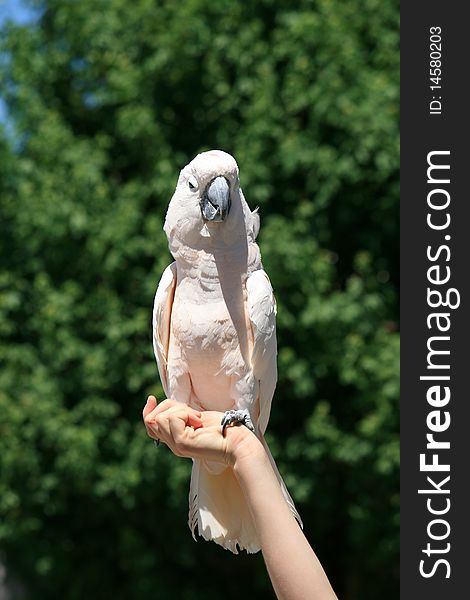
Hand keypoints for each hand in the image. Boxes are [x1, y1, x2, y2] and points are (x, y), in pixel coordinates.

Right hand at [142, 396, 262, 465]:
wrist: (237, 441)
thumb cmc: (222, 427)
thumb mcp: (195, 417)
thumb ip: (179, 414)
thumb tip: (162, 404)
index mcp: (176, 438)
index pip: (150, 426)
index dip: (147, 411)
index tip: (151, 398)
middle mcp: (173, 444)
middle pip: (153, 418)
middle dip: (171, 406)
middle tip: (193, 413)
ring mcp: (176, 445)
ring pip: (162, 417)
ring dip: (182, 410)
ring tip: (198, 418)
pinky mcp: (182, 442)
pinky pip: (173, 418)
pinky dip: (187, 413)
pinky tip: (199, 421)